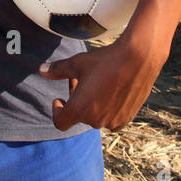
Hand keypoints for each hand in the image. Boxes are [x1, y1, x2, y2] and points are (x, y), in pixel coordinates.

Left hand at [38, 36, 166, 131]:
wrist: (138, 58)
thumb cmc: (105, 60)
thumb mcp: (77, 63)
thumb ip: (57, 70)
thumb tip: (41, 70)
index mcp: (80, 110)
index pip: (60, 122)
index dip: (57, 111)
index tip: (58, 99)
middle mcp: (96, 120)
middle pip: (79, 116)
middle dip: (76, 100)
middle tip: (78, 80)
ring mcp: (113, 121)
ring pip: (96, 117)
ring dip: (92, 105)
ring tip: (96, 84)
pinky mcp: (128, 117)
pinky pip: (112, 118)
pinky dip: (107, 108)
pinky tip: (111, 91)